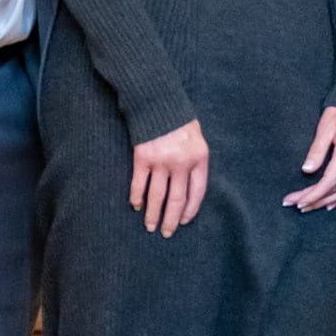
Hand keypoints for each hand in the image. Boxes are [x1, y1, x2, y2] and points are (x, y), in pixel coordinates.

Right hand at [131, 120, 208, 236]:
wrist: (158, 102)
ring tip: (150, 226)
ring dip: (153, 214)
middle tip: (167, 233)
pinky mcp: (142, 157)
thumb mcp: (196, 140)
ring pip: (157, 196)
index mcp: (199, 158)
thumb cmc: (180, 121)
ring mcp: (161, 161)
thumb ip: (194, 163)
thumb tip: (189, 191)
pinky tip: (136, 206)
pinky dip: (137, 197)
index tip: (184, 221)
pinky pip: (139, 183)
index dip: (190, 210)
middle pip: (176, 199)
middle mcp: (181, 162)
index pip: (197, 192)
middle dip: (171, 219)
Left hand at [285, 107, 335, 211]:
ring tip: (309, 207)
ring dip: (327, 201)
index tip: (297, 200)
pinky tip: (329, 204)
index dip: (313, 194)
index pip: (330, 180)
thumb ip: (317, 148)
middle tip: (297, 205)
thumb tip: (307, 170)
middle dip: (316, 200)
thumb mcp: (325, 125)